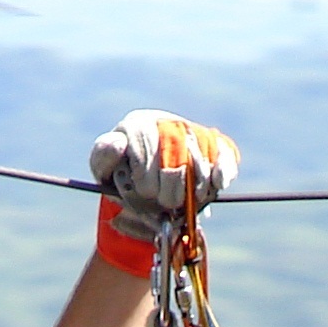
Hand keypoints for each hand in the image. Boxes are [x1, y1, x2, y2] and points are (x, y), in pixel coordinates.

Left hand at [90, 111, 239, 273]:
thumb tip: (120, 143)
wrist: (148, 188)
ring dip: (193, 186)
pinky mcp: (213, 146)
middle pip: (176, 148)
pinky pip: (223, 152)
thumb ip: (104, 157)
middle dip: (171, 184)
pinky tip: (219, 183)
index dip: (148, 172)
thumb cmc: (123, 179)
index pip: (147, 140)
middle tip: (166, 203)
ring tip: (185, 203)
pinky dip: (223, 168)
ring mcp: (191, 132)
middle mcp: (165, 122)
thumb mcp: (105, 171)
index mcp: (137, 125)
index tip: (146, 192)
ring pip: (199, 154)